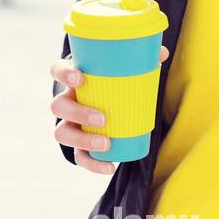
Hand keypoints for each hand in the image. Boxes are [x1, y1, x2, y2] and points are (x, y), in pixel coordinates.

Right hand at [49, 45, 168, 174]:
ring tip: (106, 144)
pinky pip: (78, 157)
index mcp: (72, 79)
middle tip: (103, 118)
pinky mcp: (77, 145)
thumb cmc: (112, 82)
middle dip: (78, 113)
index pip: (57, 70)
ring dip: (82, 140)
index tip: (80, 78)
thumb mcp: (123, 70)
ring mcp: (68, 125)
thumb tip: (161, 51)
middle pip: (58, 106)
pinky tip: (109, 167)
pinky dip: (92, 164)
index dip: (64, 74)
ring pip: (62, 133)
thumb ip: (140, 60)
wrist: (106, 105)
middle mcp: (65, 101)